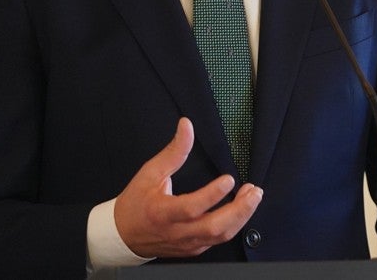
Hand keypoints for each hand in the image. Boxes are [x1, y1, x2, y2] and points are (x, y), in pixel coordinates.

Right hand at [114, 117, 262, 257]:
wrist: (123, 235)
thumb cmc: (135, 204)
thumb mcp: (150, 173)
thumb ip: (173, 151)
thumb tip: (186, 126)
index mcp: (162, 212)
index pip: (191, 207)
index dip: (212, 195)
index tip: (229, 179)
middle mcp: (176, 231)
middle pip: (213, 227)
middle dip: (239, 210)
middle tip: (253, 191)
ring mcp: (186, 243)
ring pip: (220, 236)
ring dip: (241, 217)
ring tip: (252, 197)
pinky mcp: (193, 248)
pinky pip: (217, 240)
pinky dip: (233, 225)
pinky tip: (241, 210)